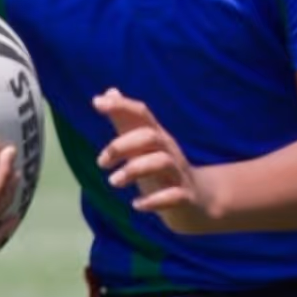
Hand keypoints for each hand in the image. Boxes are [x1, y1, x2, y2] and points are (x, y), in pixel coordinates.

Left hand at [94, 89, 216, 234]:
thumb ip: (125, 120)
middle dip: (122, 145)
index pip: (142, 113)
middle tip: (101, 162)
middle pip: (150, 136)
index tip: (96, 103)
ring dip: (134, 170)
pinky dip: (154, 201)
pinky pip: (173, 196)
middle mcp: (169, 151)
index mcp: (157, 137)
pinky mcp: (185, 197)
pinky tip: (136, 205)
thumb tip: (108, 92)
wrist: (200, 199)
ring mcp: (178, 174)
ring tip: (113, 182)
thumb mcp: (143, 145)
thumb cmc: (163, 170)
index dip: (121, 105)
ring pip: (161, 162)